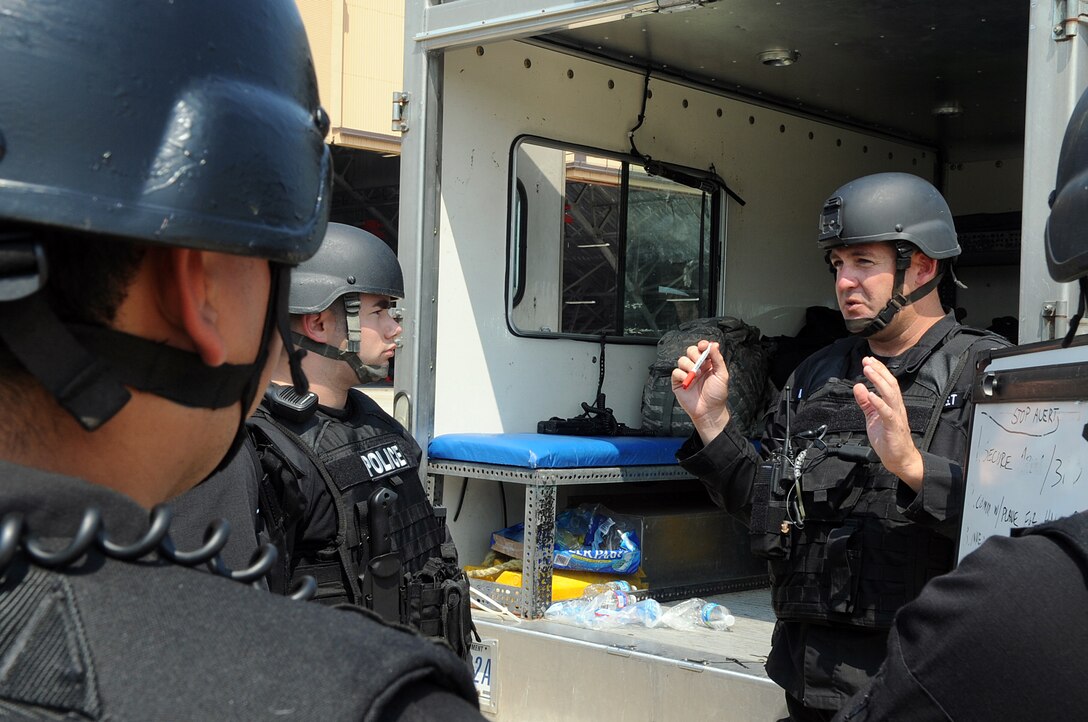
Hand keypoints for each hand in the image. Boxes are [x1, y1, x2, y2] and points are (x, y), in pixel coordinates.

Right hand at [671, 341, 729, 443]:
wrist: (709, 411)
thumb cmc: (717, 395)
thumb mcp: (722, 375)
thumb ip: (717, 359)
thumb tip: (714, 344)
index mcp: (708, 364)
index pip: (702, 349)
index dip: (702, 345)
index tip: (703, 346)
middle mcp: (697, 367)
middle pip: (690, 351)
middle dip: (694, 354)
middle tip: (700, 361)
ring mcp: (687, 374)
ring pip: (682, 360)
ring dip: (689, 365)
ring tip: (696, 374)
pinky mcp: (678, 382)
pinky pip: (676, 372)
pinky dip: (681, 374)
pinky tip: (688, 380)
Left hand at [852, 356, 923, 490]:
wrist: (899, 459)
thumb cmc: (888, 439)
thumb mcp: (872, 417)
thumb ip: (865, 403)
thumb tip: (858, 387)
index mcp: (892, 404)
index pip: (887, 383)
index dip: (879, 370)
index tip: (868, 360)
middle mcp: (897, 407)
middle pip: (890, 384)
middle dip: (879, 371)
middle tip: (867, 360)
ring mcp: (896, 416)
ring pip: (890, 394)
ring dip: (878, 381)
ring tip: (868, 371)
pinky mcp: (893, 427)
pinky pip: (887, 412)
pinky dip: (879, 402)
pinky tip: (870, 395)